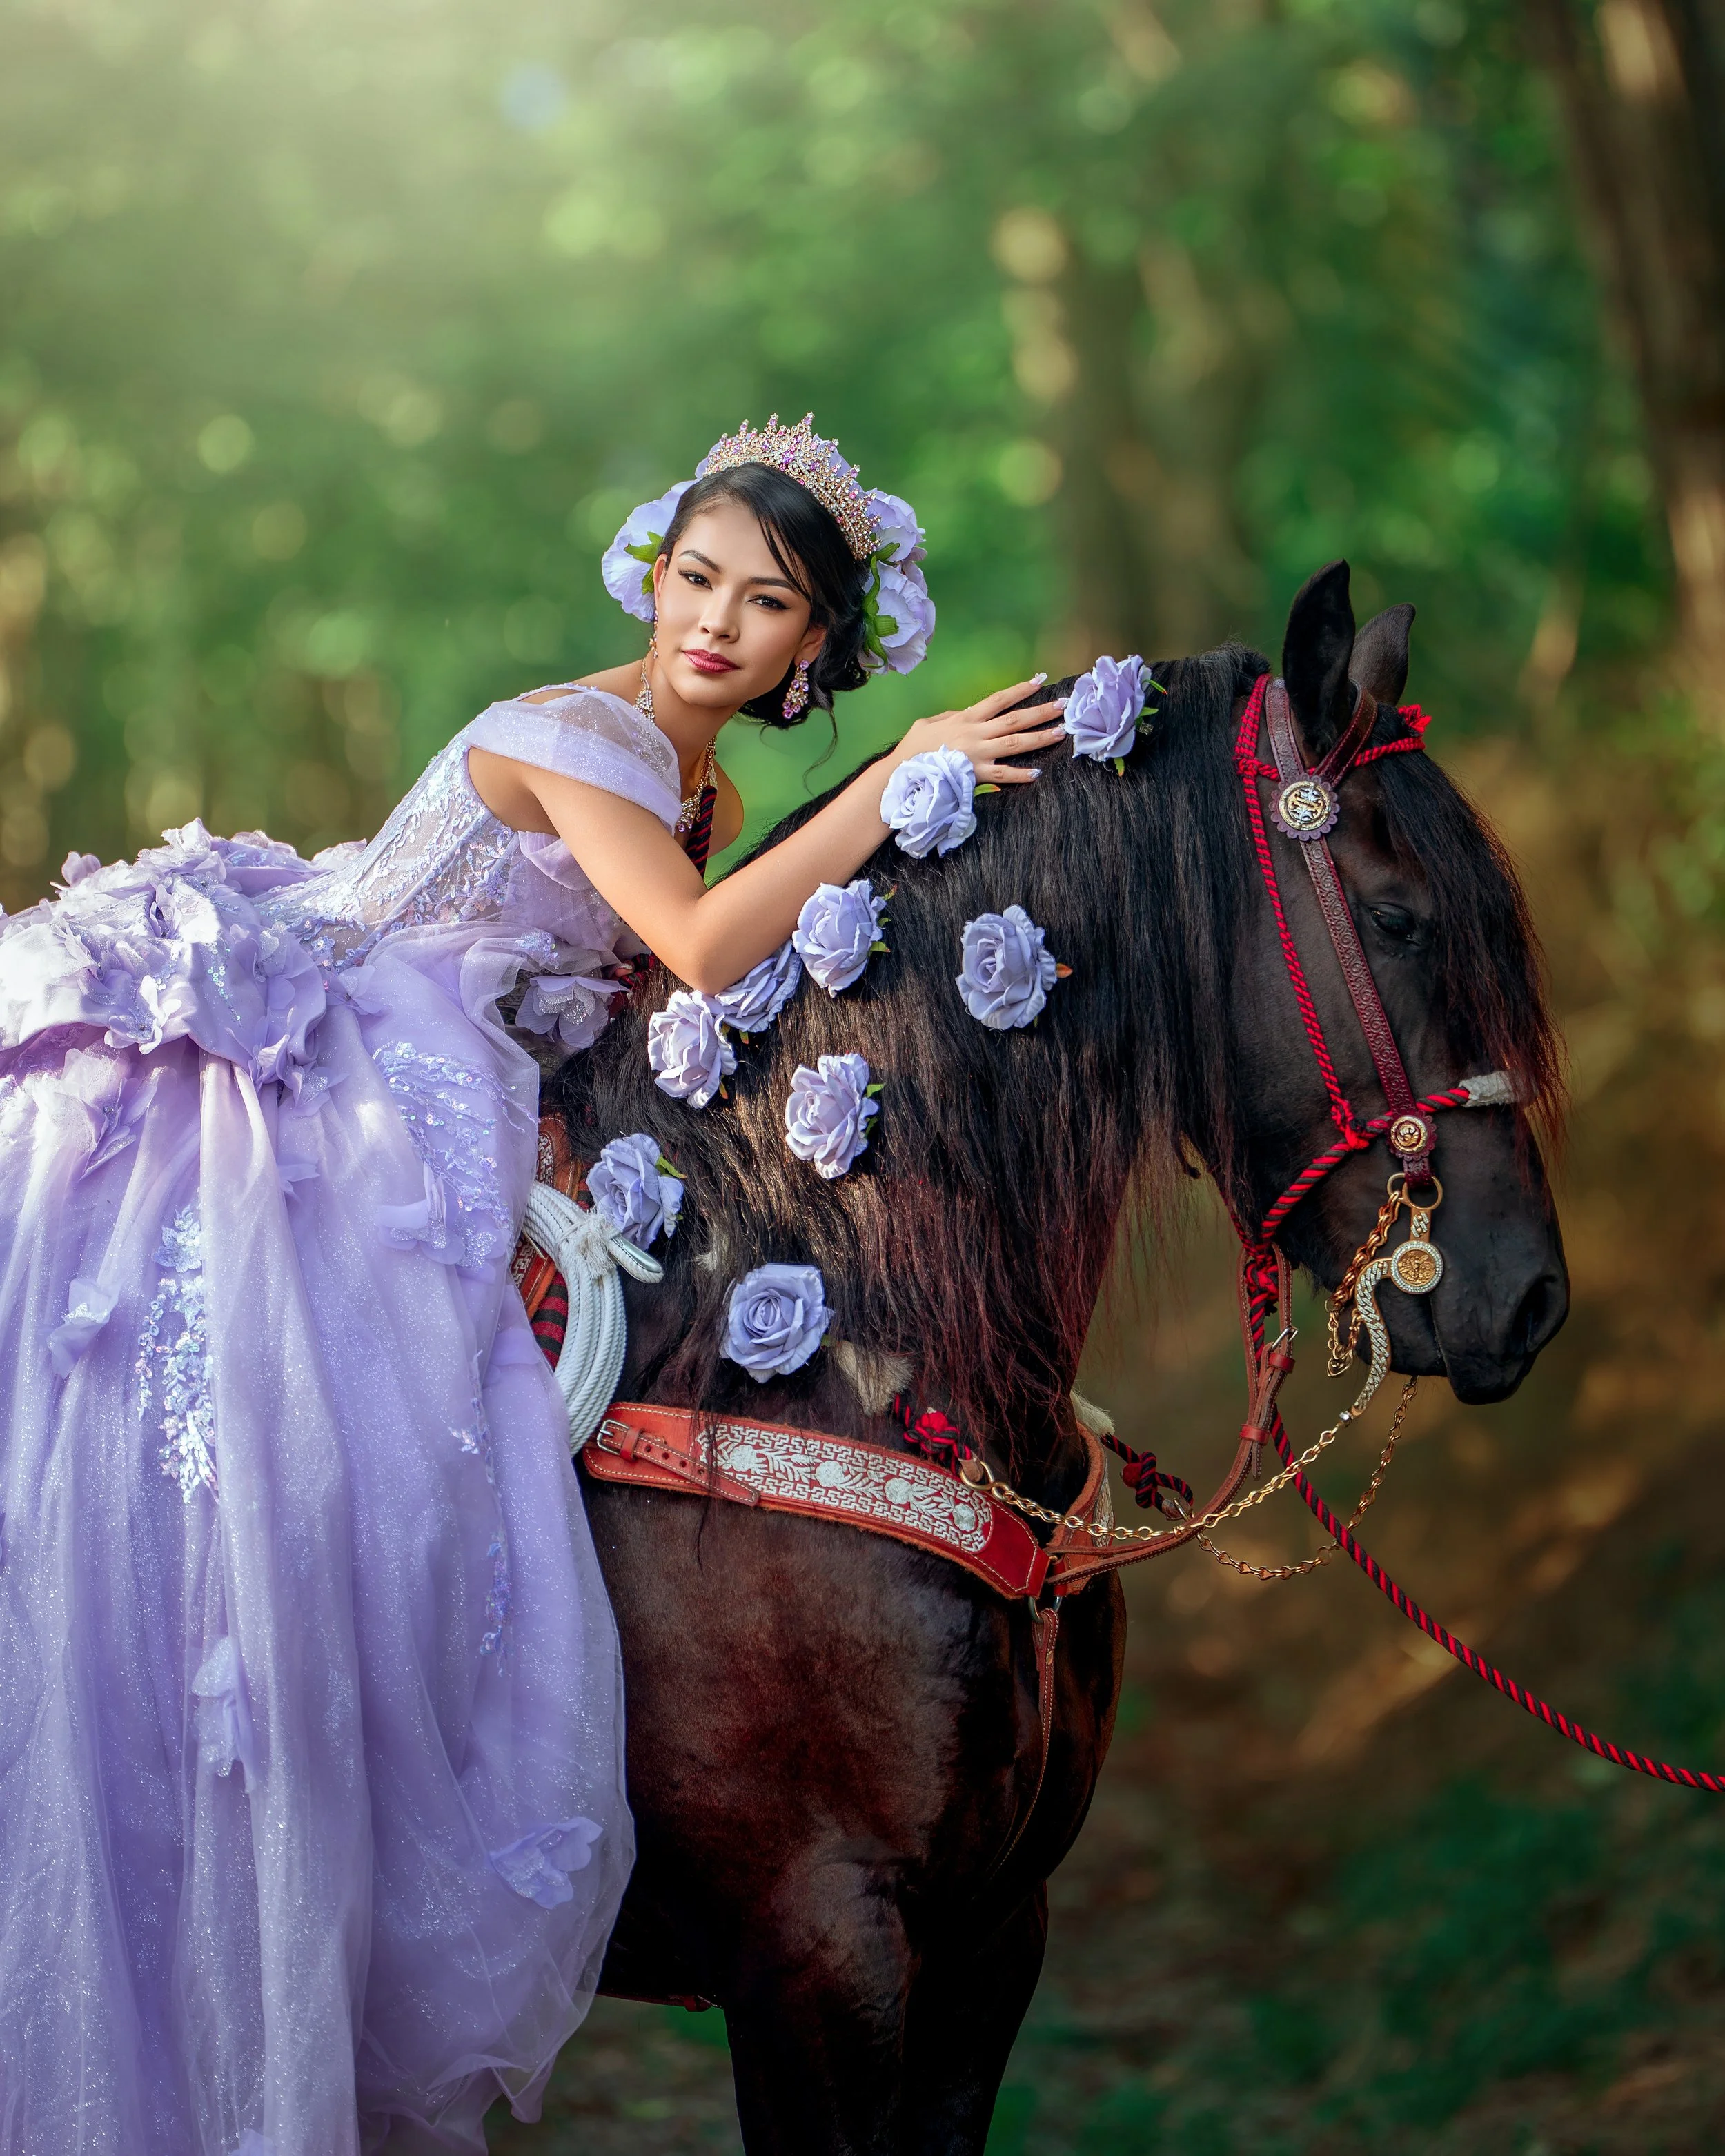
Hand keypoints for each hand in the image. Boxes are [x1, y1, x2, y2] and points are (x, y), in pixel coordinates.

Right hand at [889, 675, 1067, 785]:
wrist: (900, 773)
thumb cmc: (912, 749)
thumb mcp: (928, 723)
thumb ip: (950, 716)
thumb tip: (965, 713)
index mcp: (965, 718)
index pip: (998, 699)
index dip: (1020, 689)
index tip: (1040, 680)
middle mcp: (975, 733)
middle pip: (1015, 719)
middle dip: (1041, 711)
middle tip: (1063, 705)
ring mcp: (977, 754)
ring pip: (1015, 743)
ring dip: (1040, 738)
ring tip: (1060, 733)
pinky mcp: (974, 774)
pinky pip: (1002, 774)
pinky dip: (1020, 774)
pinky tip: (1037, 773)